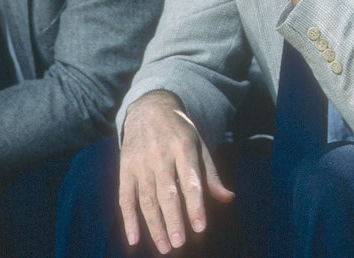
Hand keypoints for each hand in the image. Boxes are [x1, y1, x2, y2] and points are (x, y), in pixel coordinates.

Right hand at [118, 91, 234, 253]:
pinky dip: (129, 220)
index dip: (195, 206)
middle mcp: (161, 156)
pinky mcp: (125, 169)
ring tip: (165, 247)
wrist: (149, 109)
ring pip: (146, 199)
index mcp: (184, 148)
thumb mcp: (199, 145)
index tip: (200, 228)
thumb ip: (211, 174)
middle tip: (179, 244)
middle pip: (167, 194)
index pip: (191, 181)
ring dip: (154, 226)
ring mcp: (141, 163)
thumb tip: (228, 199)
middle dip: (173, 221)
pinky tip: (135, 239)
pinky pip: (125, 198)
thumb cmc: (180, 132)